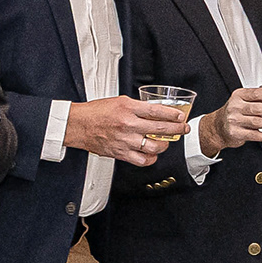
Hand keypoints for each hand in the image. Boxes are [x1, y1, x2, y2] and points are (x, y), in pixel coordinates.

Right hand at [66, 95, 188, 165]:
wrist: (78, 125)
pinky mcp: (120, 153)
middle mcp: (128, 124)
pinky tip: (152, 154)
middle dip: (176, 130)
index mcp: (128, 108)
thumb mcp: (119, 102)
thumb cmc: (96, 112)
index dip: (172, 115)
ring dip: (164, 145)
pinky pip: (142, 160)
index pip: (156, 111)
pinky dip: (151, 158)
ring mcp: (125, 140)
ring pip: (154, 147)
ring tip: (166, 142)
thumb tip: (155, 111)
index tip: (180, 117)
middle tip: (183, 129)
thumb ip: (137, 107)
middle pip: (160, 129)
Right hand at [204, 84, 261, 151]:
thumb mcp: (243, 102)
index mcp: (239, 95)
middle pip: (258, 108)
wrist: (218, 127)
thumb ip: (258, 100)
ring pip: (257, 122)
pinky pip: (254, 135)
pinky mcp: (235, 133)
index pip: (256, 93)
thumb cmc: (235, 113)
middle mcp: (235, 107)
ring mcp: (234, 120)